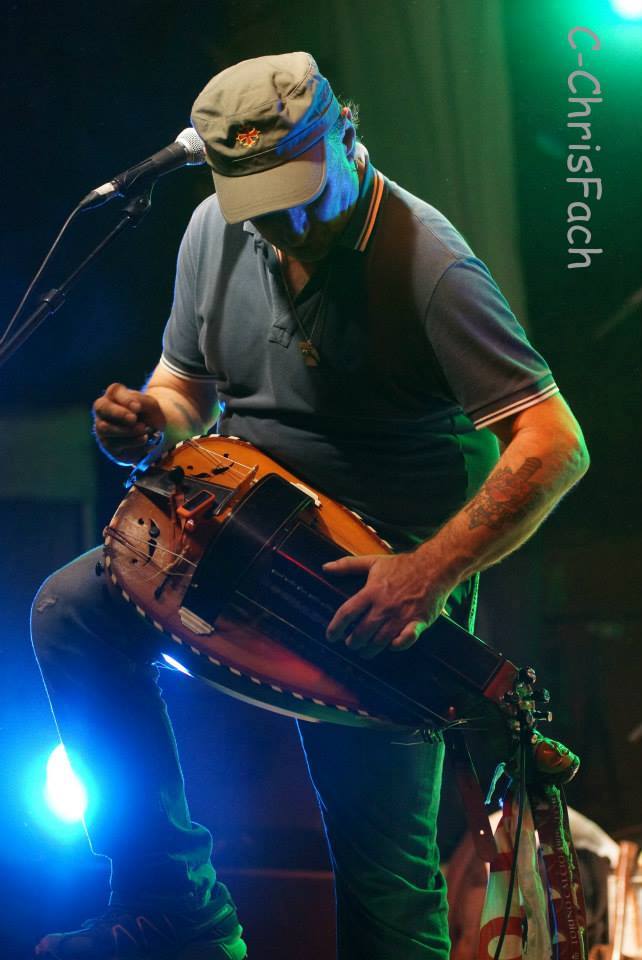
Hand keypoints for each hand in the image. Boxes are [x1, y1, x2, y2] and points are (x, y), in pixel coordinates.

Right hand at [92, 382, 165, 464]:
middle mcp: (103, 409)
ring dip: (127, 430)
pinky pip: (112, 444)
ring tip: (144, 430)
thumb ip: (142, 402)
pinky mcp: (106, 444)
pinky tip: (143, 439)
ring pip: (105, 428)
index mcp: (114, 394)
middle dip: (119, 414)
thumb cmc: (148, 413)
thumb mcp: (150, 404)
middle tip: (134, 419)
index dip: (126, 400)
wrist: (152, 433)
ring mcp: (101, 426)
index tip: (138, 408)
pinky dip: (131, 442)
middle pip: (101, 408)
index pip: (114, 392)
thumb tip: (133, 409)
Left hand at [323, 552, 452, 657]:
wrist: (435, 566)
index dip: (336, 627)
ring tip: (365, 651)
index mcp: (372, 592)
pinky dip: (398, 646)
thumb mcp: (373, 562)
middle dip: (353, 642)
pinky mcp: (419, 621)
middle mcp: (384, 606)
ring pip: (380, 640)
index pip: (347, 613)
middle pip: (362, 632)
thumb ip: (348, 565)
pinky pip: (406, 639)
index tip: (331, 636)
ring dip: (370, 649)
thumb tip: (326, 567)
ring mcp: (401, 615)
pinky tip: (392, 647)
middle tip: (350, 644)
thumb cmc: (403, 565)